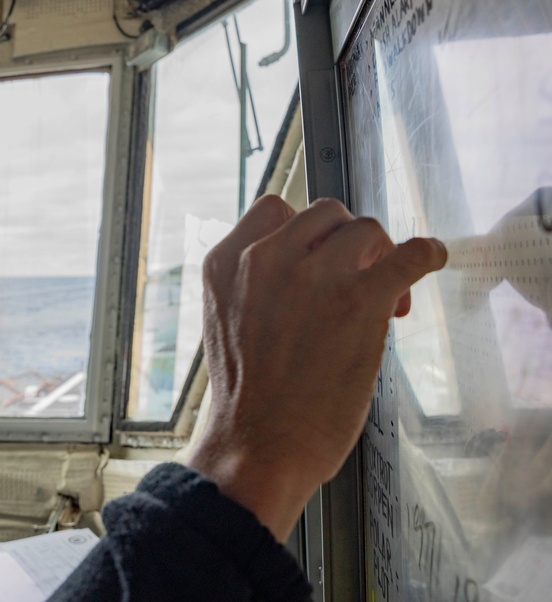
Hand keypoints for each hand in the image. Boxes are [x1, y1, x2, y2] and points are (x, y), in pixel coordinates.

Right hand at [187, 196, 446, 540]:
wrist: (257, 446)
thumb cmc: (246, 399)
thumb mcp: (229, 321)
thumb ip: (258, 286)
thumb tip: (317, 271)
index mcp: (226, 263)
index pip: (274, 209)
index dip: (306, 231)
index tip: (321, 255)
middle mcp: (265, 258)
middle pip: (325, 213)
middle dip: (347, 241)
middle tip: (358, 279)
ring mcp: (312, 275)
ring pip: (365, 228)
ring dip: (379, 255)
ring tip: (386, 296)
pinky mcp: (358, 300)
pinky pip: (409, 254)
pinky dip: (425, 253)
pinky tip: (430, 260)